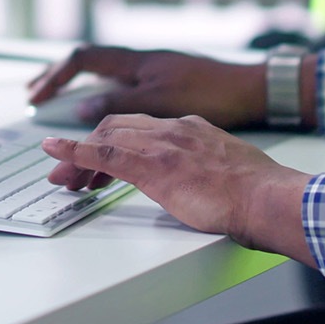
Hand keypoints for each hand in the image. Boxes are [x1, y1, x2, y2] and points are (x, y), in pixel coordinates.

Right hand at [27, 45, 267, 127]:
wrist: (252, 92)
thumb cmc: (211, 92)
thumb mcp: (161, 101)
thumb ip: (120, 104)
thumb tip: (82, 109)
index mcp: (136, 62)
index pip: (83, 59)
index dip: (55, 75)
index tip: (34, 95)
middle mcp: (142, 66)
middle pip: (90, 71)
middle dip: (59, 85)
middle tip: (34, 99)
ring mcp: (155, 79)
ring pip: (108, 91)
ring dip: (84, 111)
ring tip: (67, 137)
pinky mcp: (169, 95)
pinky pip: (126, 104)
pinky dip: (109, 120)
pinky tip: (109, 140)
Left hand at [42, 113, 313, 264]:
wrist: (265, 197)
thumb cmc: (255, 192)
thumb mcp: (226, 169)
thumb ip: (205, 166)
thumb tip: (198, 182)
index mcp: (190, 127)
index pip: (140, 125)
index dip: (113, 138)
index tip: (98, 157)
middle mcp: (173, 128)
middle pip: (117, 126)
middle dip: (88, 145)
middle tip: (69, 169)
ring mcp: (162, 144)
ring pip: (106, 136)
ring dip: (78, 154)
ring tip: (62, 174)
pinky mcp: (153, 165)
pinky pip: (104, 153)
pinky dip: (76, 152)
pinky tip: (59, 156)